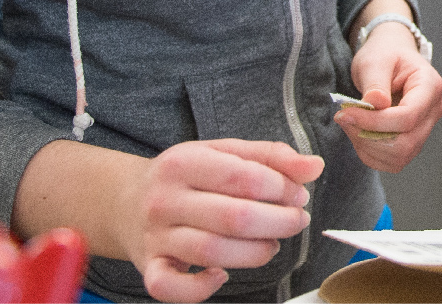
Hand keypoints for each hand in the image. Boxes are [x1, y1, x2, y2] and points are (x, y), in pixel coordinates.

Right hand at [115, 139, 323, 302]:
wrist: (127, 202)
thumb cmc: (188, 177)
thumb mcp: (225, 152)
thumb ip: (272, 156)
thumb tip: (314, 166)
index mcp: (185, 162)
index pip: (244, 177)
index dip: (282, 188)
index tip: (298, 195)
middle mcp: (166, 199)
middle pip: (233, 217)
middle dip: (278, 222)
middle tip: (296, 221)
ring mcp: (156, 236)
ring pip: (211, 252)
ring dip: (255, 253)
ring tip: (272, 245)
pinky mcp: (150, 268)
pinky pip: (169, 288)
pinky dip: (200, 288)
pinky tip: (222, 275)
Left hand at [339, 24, 441, 171]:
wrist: (390, 57)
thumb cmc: (384, 54)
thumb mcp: (375, 61)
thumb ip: (375, 83)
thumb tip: (375, 103)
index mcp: (430, 86)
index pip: (407, 117)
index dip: (374, 122)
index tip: (346, 113)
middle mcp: (433, 111)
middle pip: (406, 143)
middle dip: (370, 137)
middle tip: (345, 119)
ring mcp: (425, 128)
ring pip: (400, 157)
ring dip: (368, 147)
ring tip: (351, 124)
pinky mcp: (413, 141)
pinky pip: (393, 162)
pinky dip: (371, 154)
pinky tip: (359, 133)